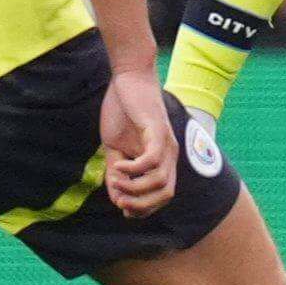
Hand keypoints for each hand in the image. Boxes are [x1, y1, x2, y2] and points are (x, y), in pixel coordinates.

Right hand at [99, 70, 177, 216]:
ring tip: (116, 180)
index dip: (145, 208)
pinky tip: (119, 164)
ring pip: (161, 181)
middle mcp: (170, 154)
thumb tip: (117, 198)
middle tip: (119, 200)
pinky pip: (152, 160)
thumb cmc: (123, 109)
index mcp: (162, 159)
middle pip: (166, 194)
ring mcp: (166, 143)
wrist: (129, 76)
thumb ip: (117, 171)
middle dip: (142, 204)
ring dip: (136, 188)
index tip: (123, 207)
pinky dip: (135, 169)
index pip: (163, 196)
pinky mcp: (157, 131)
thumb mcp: (115, 146)